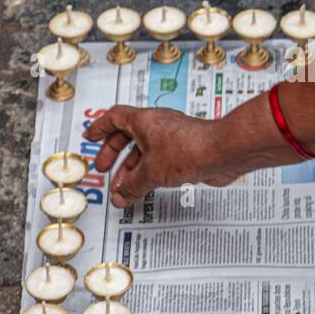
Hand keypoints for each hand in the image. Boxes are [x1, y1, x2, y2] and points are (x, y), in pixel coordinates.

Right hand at [87, 106, 236, 207]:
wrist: (223, 152)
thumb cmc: (190, 149)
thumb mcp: (151, 172)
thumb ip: (132, 186)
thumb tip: (121, 195)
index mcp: (144, 121)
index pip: (115, 118)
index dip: (101, 128)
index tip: (91, 136)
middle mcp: (158, 126)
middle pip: (128, 135)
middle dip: (114, 153)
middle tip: (104, 168)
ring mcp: (173, 138)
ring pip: (145, 150)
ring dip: (132, 167)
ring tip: (124, 186)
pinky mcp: (185, 151)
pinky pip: (161, 160)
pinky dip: (150, 172)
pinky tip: (147, 186)